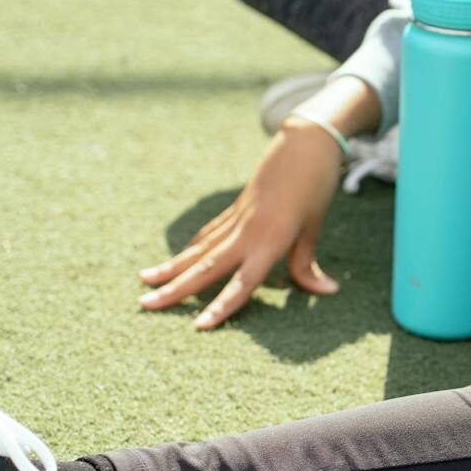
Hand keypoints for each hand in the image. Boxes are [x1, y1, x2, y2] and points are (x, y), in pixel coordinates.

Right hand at [137, 123, 341, 328]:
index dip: (222, 306)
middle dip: (175, 289)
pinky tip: (175, 262)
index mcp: (269, 240)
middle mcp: (246, 232)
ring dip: (171, 268)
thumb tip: (327, 291)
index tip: (198, 326)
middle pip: (206, 267)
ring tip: (143, 282)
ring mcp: (236, 219)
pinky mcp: (233, 210)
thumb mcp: (313, 227)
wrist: (304, 144)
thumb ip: (307, 263)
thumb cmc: (315, 187)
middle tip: (143, 305)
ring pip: (198, 249)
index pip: (243, 282)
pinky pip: (207, 235)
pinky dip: (189, 250)